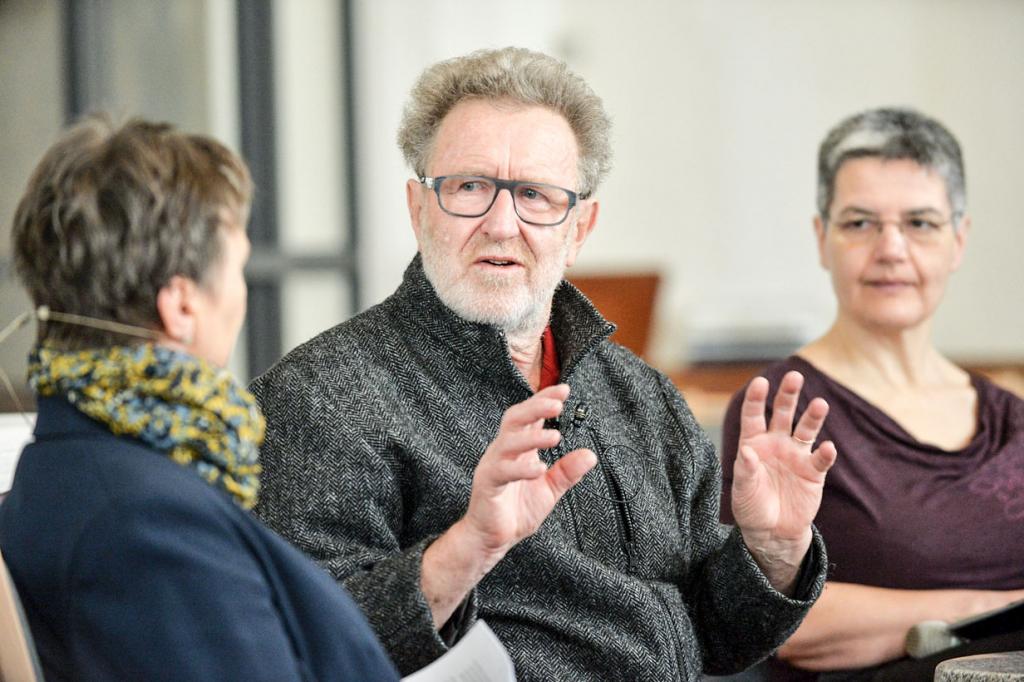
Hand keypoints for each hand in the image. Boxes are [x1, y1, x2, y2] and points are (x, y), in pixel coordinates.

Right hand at [461, 383, 596, 562]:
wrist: (491, 539)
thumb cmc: (516, 510)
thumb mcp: (549, 490)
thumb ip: (567, 472)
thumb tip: (590, 455)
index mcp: (518, 449)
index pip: (529, 416)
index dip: (544, 400)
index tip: (564, 390)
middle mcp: (503, 451)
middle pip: (515, 419)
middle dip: (535, 407)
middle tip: (558, 404)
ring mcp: (493, 466)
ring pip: (508, 442)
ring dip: (532, 437)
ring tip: (555, 437)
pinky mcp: (487, 484)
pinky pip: (502, 471)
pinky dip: (521, 468)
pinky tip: (539, 469)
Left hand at [731, 370, 837, 591]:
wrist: (773, 531)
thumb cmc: (752, 506)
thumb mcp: (743, 491)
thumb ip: (746, 471)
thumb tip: (748, 452)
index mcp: (754, 442)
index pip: (753, 415)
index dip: (756, 398)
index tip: (760, 382)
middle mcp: (776, 443)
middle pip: (783, 413)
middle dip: (788, 394)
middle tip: (795, 376)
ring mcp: (796, 454)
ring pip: (806, 429)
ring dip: (813, 416)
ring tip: (820, 404)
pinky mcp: (814, 471)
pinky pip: (821, 458)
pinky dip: (825, 453)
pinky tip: (827, 447)